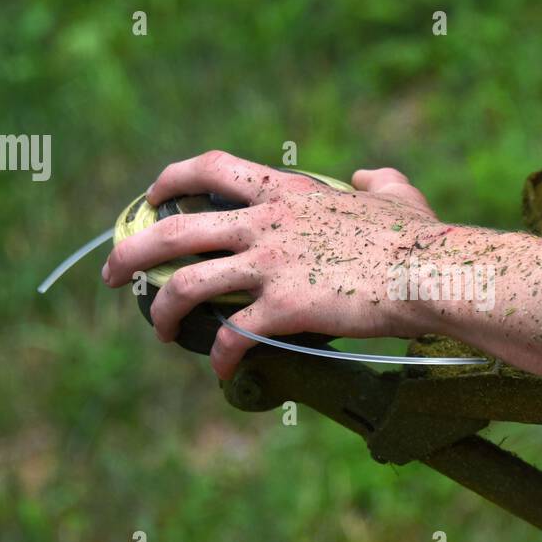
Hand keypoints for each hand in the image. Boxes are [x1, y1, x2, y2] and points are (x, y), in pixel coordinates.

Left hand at [101, 150, 448, 378]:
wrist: (431, 273)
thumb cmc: (419, 237)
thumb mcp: (396, 193)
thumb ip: (376, 180)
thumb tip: (366, 176)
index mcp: (286, 192)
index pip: (210, 169)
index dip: (170, 180)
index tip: (153, 197)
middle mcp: (266, 224)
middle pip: (175, 231)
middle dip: (131, 251)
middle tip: (111, 274)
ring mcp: (271, 265)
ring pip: (188, 284)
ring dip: (163, 310)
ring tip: (159, 331)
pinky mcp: (283, 308)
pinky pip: (234, 334)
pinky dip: (222, 356)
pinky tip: (223, 372)